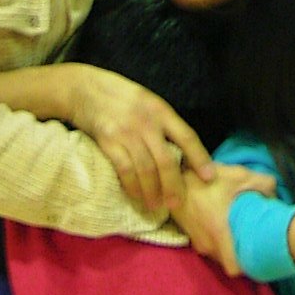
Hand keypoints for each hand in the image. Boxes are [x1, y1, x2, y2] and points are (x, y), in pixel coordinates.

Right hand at [66, 64, 212, 214]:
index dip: (200, 158)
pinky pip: (124, 169)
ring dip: (152, 192)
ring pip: (146, 169)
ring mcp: (126, 132)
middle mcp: (146, 121)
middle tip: (177, 204)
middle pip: (166, 160)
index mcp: (161, 110)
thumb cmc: (121, 97)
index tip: (209, 177)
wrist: (85, 89)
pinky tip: (136, 196)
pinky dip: (132, 186)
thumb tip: (182, 153)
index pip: (187, 136)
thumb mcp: (148, 102)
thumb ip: (163, 123)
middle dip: (174, 186)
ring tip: (156, 206)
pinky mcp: (108, 141)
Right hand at [173, 162, 275, 274]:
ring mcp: (196, 242)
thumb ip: (264, 184)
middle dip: (239, 254)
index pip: (233, 266)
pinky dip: (216, 240)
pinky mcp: (189, 236)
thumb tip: (276, 195)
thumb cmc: (208, 179)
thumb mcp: (239, 176)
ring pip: (218, 254)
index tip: (257, 256)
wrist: (175, 176)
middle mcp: (206, 244)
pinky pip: (209, 246)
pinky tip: (222, 226)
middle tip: (251, 240)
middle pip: (228, 261)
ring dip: (227, 247)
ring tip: (237, 233)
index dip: (248, 265)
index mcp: (219, 233)